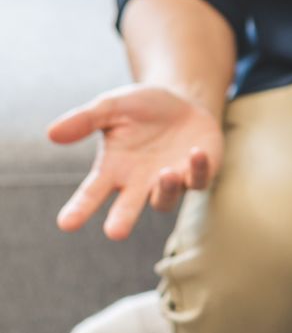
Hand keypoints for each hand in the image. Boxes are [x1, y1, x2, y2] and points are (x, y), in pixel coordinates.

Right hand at [49, 85, 223, 240]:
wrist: (183, 101)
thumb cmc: (142, 108)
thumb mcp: (111, 107)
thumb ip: (84, 120)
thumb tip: (51, 134)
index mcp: (114, 170)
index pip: (92, 193)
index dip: (80, 209)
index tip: (65, 224)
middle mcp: (140, 182)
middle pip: (128, 208)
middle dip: (122, 219)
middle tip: (115, 232)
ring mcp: (170, 180)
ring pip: (166, 199)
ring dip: (166, 189)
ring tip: (165, 174)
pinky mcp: (199, 173)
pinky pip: (199, 180)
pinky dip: (198, 169)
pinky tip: (195, 152)